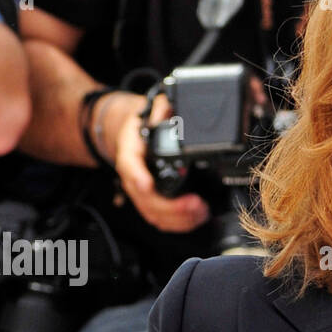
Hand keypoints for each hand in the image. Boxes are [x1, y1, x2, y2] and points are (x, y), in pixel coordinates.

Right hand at [109, 91, 210, 232]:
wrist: (132, 134)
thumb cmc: (144, 124)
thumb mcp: (151, 107)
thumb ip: (161, 108)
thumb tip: (167, 112)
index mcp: (129, 152)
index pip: (129, 166)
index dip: (138, 177)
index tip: (148, 185)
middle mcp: (132, 176)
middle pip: (145, 199)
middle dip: (172, 207)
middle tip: (197, 204)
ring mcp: (140, 192)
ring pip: (153, 214)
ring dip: (178, 218)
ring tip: (202, 212)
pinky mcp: (150, 202)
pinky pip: (160, 219)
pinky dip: (178, 223)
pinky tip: (196, 218)